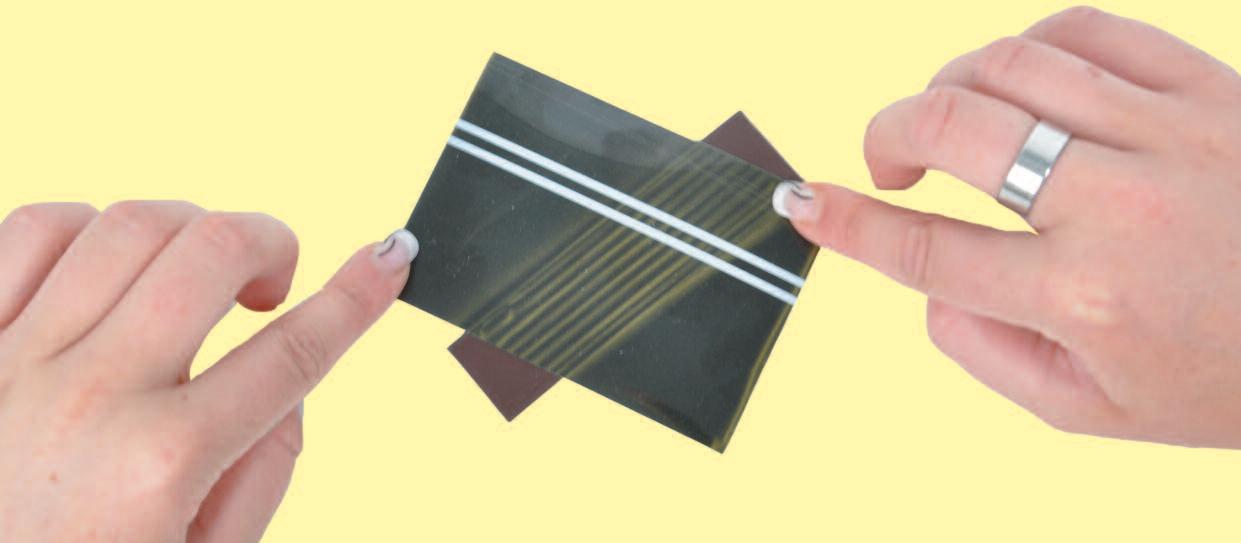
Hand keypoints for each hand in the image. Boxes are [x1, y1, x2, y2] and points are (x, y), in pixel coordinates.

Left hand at [0, 201, 417, 541]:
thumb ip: (264, 469)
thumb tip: (285, 382)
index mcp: (163, 462)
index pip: (294, 349)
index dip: (359, 295)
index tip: (390, 257)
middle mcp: (91, 398)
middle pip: (212, 252)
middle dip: (271, 242)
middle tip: (272, 285)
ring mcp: (15, 362)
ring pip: (125, 226)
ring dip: (187, 232)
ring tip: (192, 277)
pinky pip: (32, 230)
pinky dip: (90, 227)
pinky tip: (112, 266)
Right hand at [779, 7, 1240, 446]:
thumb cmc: (1229, 374)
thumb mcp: (1095, 411)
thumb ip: (987, 352)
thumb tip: (929, 283)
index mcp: (1086, 296)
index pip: (928, 247)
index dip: (846, 224)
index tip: (803, 203)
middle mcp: (1120, 204)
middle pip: (953, 128)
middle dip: (886, 135)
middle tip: (884, 162)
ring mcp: (1171, 132)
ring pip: (1012, 65)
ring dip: (948, 87)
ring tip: (948, 122)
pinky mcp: (1211, 87)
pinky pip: (1091, 31)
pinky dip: (1029, 47)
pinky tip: (1020, 82)